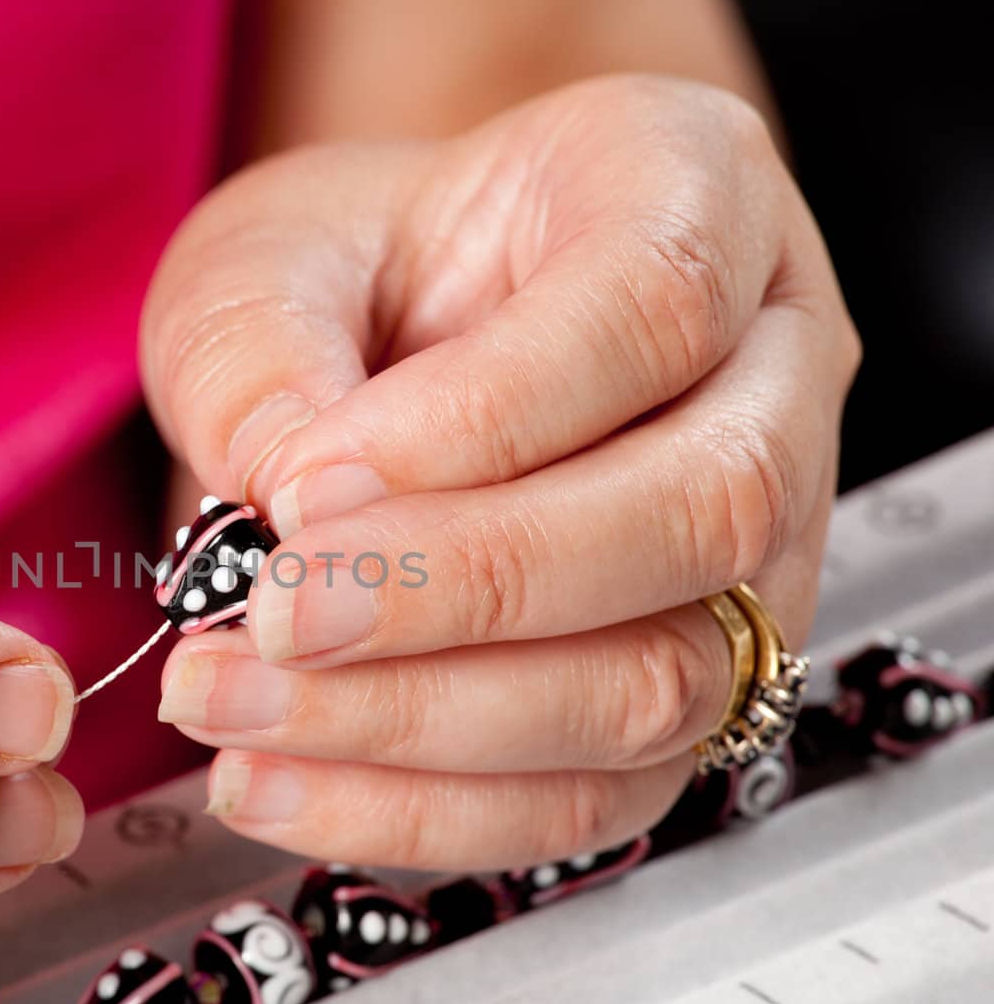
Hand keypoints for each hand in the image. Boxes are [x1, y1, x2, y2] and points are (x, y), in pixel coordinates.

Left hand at [142, 76, 858, 870]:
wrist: (397, 333)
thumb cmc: (351, 271)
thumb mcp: (268, 257)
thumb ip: (259, 354)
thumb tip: (281, 502)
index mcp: (689, 193)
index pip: (650, 308)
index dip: (483, 417)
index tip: (307, 484)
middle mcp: (766, 377)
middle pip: (700, 509)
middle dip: (463, 590)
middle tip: (275, 617)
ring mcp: (756, 555)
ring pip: (661, 682)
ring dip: (424, 722)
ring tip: (236, 708)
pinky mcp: (687, 694)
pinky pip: (591, 796)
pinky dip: (422, 810)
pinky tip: (278, 781)